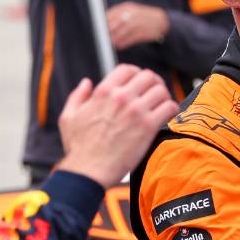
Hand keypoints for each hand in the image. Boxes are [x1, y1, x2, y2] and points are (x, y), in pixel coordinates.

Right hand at [54, 65, 177, 186]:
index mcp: (103, 91)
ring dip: (164, 96)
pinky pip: (169, 108)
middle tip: (154, 94)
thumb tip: (86, 82)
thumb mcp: (68, 117)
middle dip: (153, 83)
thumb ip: (78, 96)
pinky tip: (166, 117)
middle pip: (148, 77)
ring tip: (161, 106)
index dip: (136, 74)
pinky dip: (171, 110)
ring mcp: (136, 111)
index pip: (128, 69)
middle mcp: (121, 97)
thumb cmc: (78, 148)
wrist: (88, 170)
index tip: (140, 83)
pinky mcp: (148, 126)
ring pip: (161, 90)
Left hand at [107, 2, 169, 49]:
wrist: (162, 20)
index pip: (113, 13)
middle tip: (103, 37)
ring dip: (117, 37)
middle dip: (110, 30)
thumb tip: (102, 25)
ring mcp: (142, 22)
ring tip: (111, 43)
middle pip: (119, 21)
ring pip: (126, 30)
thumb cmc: (141, 17)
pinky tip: (120, 46)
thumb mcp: (130, 11)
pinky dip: (125, 42)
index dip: (105, 21)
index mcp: (128, 7)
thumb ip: (116, 16)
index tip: (99, 29)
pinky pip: (134, 37)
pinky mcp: (147, 31)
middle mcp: (134, 13)